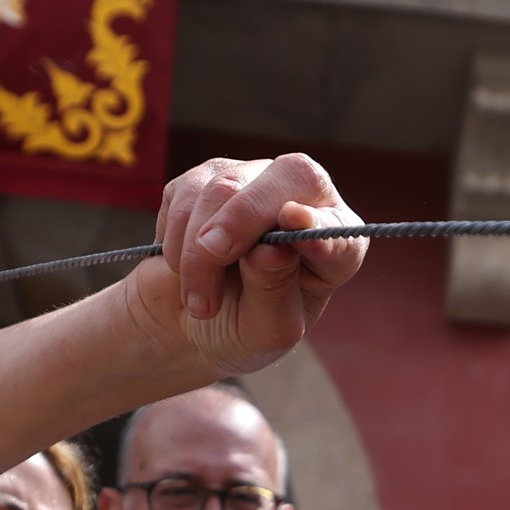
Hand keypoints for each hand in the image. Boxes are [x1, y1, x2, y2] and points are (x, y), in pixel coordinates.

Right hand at [127, 153, 366, 388]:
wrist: (186, 322)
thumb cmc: (241, 328)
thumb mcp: (264, 332)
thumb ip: (273, 293)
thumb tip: (270, 250)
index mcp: (333, 245)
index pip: (334, 224)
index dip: (316, 223)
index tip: (296, 222)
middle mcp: (301, 202)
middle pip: (285, 177)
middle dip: (243, 217)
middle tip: (214, 254)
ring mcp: (254, 181)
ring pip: (224, 187)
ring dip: (198, 249)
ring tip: (199, 300)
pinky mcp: (207, 178)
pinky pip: (185, 193)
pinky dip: (175, 238)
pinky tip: (180, 268)